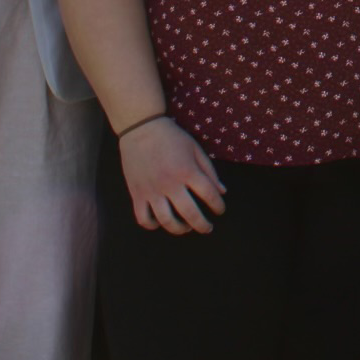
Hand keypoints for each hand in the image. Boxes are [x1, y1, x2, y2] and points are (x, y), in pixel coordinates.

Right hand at [121, 117, 227, 232]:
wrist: (141, 129)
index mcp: (187, 171)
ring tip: (186, 228)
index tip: (220, 210)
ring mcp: (152, 191)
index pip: (209, 195)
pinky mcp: (137, 194)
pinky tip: (160, 222)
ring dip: (179, 229)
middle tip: (207, 228)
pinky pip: (143, 218)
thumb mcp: (195, 149)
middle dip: (203, 225)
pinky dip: (152, 225)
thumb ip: (209, 171)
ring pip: (166, 221)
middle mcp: (170, 184)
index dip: (218, 206)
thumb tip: (222, 192)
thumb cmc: (171, 138)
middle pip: (190, 214)